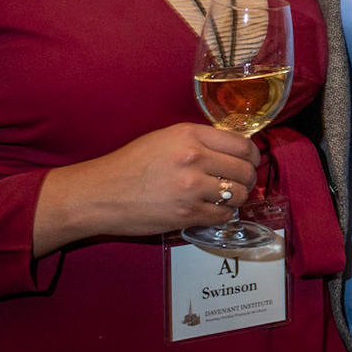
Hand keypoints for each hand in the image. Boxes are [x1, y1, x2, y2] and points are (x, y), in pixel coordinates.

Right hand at [33, 123, 259, 255]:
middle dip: (247, 178)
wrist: (100, 193)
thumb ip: (201, 140)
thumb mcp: (166, 138)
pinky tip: (212, 210)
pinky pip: (223, 216)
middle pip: (245, 170)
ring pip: (238, 194)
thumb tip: (234, 150)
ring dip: (236, 198)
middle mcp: (195, 158)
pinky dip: (222, 214)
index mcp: (191, 135)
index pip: (242, 144)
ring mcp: (192, 188)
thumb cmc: (131, 164)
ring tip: (225, 197)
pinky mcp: (187, 214)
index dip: (252, 156)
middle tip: (240, 182)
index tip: (249, 162)